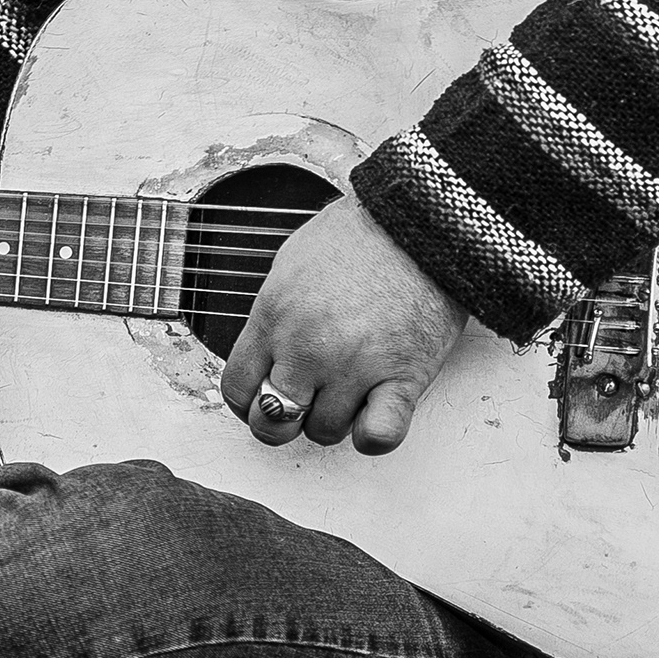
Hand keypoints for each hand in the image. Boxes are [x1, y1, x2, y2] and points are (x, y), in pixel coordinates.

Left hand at [220, 193, 464, 454]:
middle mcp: (308, 348)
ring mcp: (354, 367)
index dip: (246, 399)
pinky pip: (378, 437)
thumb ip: (272, 315)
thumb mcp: (291, 263)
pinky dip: (373, 436)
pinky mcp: (403, 377)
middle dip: (280, 420)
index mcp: (274, 317)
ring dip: (333, 419)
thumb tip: (263, 354)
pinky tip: (374, 414)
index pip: (237, 388)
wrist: (422, 221)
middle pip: (271, 422)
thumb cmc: (360, 234)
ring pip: (324, 432)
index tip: (261, 395)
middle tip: (299, 405)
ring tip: (347, 390)